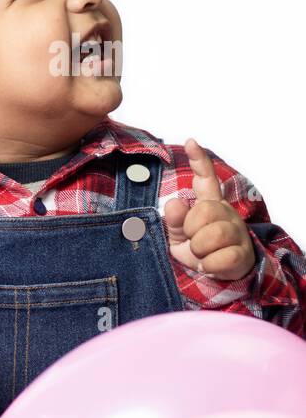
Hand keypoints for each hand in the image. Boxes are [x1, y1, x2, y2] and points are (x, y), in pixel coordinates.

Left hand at [163, 138, 254, 280]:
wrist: (217, 275)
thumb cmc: (197, 249)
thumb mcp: (178, 236)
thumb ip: (174, 221)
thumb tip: (174, 203)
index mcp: (209, 204)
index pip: (206, 179)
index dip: (198, 161)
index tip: (190, 142)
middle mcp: (226, 213)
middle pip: (205, 211)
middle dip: (191, 228)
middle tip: (191, 239)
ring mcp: (237, 233)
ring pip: (214, 235)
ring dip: (199, 249)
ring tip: (200, 254)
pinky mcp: (243, 254)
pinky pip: (221, 258)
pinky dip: (208, 266)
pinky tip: (209, 265)